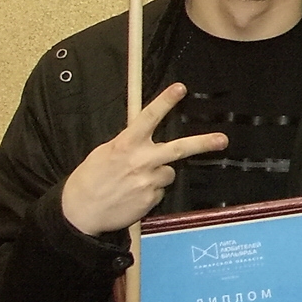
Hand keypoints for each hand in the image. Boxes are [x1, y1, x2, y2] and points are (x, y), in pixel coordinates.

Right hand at [60, 82, 227, 234]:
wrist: (79, 212)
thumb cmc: (89, 180)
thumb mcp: (104, 153)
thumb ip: (128, 144)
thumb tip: (142, 137)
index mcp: (126, 145)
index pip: (148, 117)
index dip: (165, 101)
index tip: (179, 89)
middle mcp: (141, 161)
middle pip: (179, 149)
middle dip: (203, 143)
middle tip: (222, 140)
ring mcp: (148, 181)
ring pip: (169, 172)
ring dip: (158, 175)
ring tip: (135, 181)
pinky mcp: (151, 199)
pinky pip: (160, 191)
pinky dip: (151, 191)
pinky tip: (133, 195)